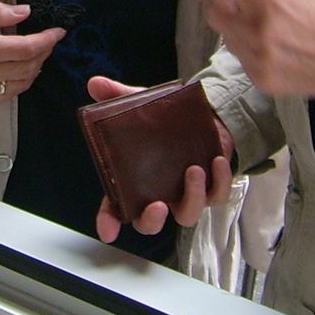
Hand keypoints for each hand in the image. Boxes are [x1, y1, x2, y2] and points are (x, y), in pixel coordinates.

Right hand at [0, 2, 64, 102]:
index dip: (47, 40)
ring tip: (38, 55)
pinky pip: (6, 95)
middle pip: (28, 66)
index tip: (59, 31)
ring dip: (35, 69)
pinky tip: (20, 73)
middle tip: (49, 39)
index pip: (27, 47)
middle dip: (44, 52)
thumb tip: (24, 12)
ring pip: (21, 84)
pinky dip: (20, 84)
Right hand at [87, 76, 234, 242]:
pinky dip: (219, 182)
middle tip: (157, 206)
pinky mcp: (213, 189)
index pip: (116, 208)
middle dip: (152, 221)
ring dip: (191, 197)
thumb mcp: (140, 105)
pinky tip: (217, 161)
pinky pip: (217, 196)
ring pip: (187, 215)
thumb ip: (117, 96)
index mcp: (134, 181)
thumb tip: (95, 83)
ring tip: (193, 170)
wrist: (204, 115)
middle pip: (150, 223)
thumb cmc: (165, 121)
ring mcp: (186, 194)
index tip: (108, 231)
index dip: (109, 221)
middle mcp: (159, 194)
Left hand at [183, 0, 314, 97]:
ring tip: (272, 36)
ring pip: (227, 39)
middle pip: (214, 15)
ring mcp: (256, 56)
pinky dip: (252, 55)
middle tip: (247, 11)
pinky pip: (242, 60)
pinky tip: (279, 55)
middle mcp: (255, 27)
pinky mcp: (259, 79)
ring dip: (239, 33)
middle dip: (226, 11)